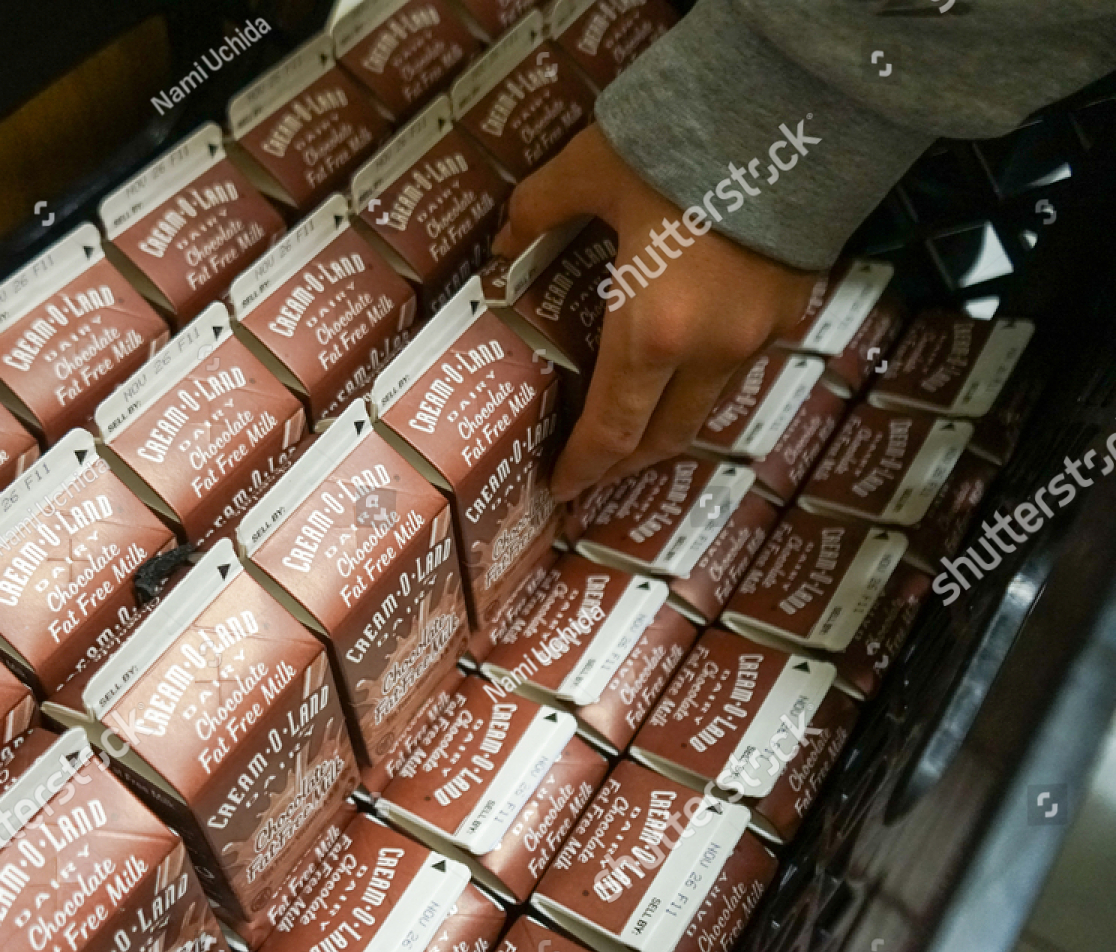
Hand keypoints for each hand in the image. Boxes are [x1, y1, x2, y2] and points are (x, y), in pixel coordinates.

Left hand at [494, 127, 819, 501]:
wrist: (793, 114)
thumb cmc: (681, 147)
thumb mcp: (590, 168)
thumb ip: (540, 208)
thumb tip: (507, 241)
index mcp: (650, 334)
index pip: (611, 429)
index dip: (585, 466)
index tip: (565, 490)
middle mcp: (708, 352)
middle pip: (665, 436)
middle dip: (627, 461)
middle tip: (596, 470)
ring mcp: (757, 336)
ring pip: (707, 406)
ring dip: (670, 424)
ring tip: (640, 422)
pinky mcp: (792, 309)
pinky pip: (740, 365)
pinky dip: (706, 380)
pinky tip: (689, 361)